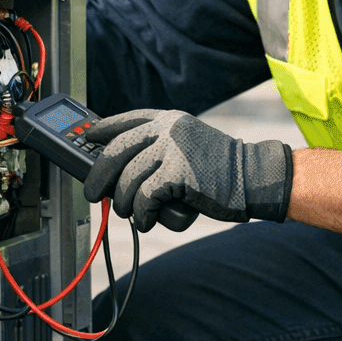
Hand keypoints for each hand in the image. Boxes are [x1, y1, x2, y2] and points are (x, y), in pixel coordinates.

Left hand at [81, 110, 293, 231]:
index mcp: (168, 120)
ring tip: (132, 213)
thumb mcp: (187, 146)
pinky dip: (142, 215)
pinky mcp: (179, 173)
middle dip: (98, 176)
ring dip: (124, 203)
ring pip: (127, 180)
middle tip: (93, 194)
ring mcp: (173, 149)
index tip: (87, 138)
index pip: (125, 120)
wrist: (253, 177)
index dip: (102, 129)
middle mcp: (167, 130)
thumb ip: (159, 149)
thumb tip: (119, 172)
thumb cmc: (220, 169)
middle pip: (116, 151)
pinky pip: (144, 198)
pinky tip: (147, 220)